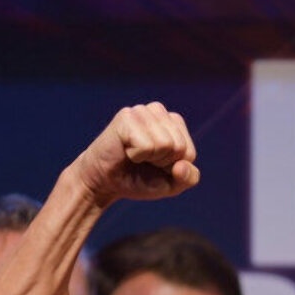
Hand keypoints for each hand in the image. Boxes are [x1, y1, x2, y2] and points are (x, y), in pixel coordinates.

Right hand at [71, 102, 199, 207]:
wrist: (105, 183)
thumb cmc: (139, 179)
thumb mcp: (172, 184)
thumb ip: (189, 178)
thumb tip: (180, 165)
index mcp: (174, 122)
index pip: (189, 153)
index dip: (171, 168)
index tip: (154, 165)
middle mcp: (158, 111)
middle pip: (179, 147)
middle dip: (162, 162)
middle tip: (143, 160)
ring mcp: (141, 111)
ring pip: (165, 144)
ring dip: (149, 158)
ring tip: (135, 154)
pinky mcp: (126, 117)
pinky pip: (147, 146)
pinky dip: (136, 155)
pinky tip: (126, 150)